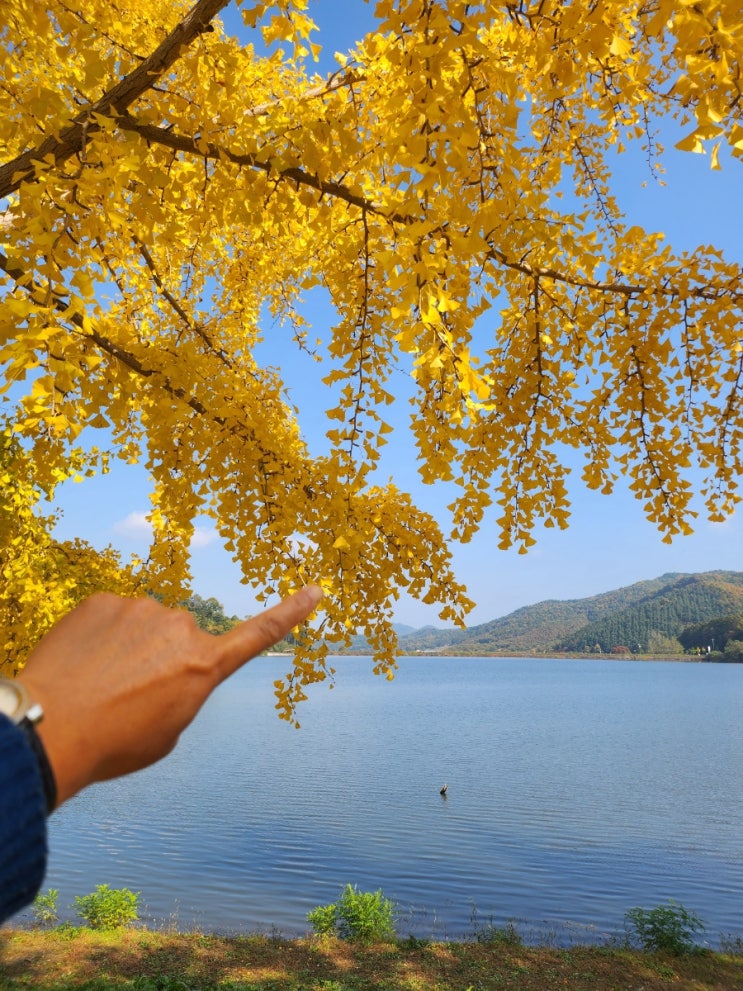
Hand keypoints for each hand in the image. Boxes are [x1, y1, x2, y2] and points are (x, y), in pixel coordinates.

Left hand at [19, 586, 322, 806]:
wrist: (50, 727)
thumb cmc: (113, 744)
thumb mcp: (166, 734)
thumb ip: (183, 694)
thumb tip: (169, 669)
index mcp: (204, 666)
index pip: (259, 633)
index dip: (291, 612)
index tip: (316, 590)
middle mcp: (181, 628)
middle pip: (179, 638)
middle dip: (162, 658)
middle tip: (127, 694)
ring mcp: (142, 610)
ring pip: (143, 625)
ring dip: (128, 647)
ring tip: (99, 683)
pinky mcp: (105, 600)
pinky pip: (111, 615)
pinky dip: (100, 636)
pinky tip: (82, 664)